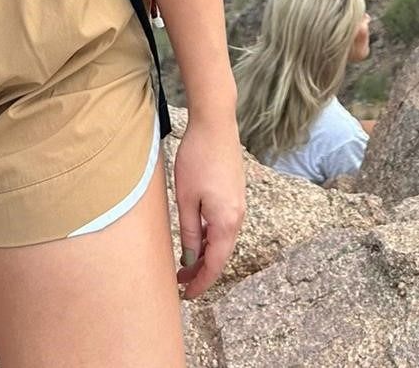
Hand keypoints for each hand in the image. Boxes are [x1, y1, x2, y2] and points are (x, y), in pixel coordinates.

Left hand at [173, 113, 245, 299]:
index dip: (201, 283)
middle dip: (201, 270)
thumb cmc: (197, 158)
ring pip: (222, 239)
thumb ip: (188, 231)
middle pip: (221, 254)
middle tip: (180, 282)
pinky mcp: (234, 193)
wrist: (215, 123)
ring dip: (205, 253)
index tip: (187, 295)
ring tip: (184, 261)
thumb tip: (189, 259)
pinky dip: (210, 236)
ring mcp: (238, 204)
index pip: (215, 264)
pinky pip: (223, 224)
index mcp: (226, 222)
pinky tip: (195, 234)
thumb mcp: (186, 199)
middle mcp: (237, 216)